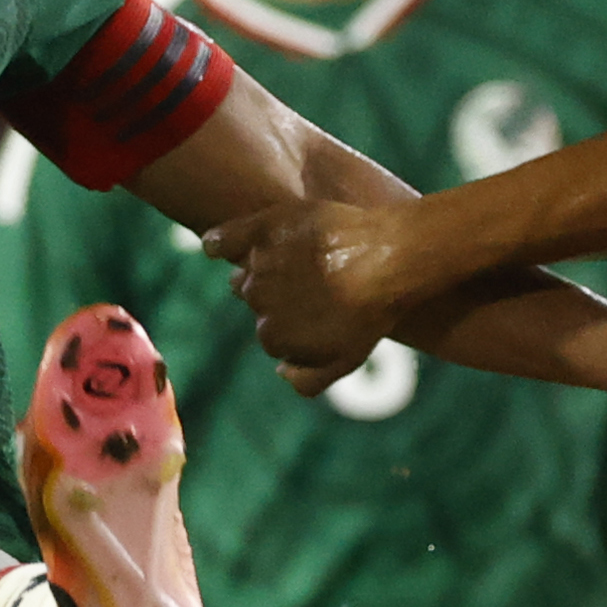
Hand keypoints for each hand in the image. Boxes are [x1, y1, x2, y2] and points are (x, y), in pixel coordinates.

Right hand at [202, 198, 430, 374]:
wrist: (393, 257)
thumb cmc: (372, 312)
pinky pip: (227, 238)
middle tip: (315, 283)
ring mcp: (260, 263)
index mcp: (273, 335)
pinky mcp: (265, 227)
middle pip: (255, 299)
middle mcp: (258, 299)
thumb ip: (307, 379)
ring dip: (263, 269)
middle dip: (279, 295)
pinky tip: (213, 245)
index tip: (319, 311)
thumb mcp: (346, 359)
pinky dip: (220, 242)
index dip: (294, 323)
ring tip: (303, 261)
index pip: (270, 332)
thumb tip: (279, 371)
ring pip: (247, 270)